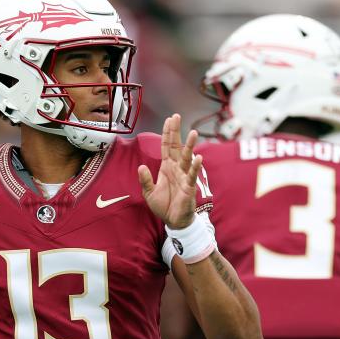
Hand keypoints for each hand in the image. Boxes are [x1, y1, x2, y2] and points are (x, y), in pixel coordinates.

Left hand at [138, 114, 202, 228]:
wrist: (174, 221)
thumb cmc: (163, 206)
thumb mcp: (149, 193)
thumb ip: (145, 180)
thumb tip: (141, 166)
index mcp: (167, 168)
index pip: (167, 147)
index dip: (167, 133)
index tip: (169, 119)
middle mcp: (176, 169)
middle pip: (176, 147)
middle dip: (176, 132)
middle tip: (177, 116)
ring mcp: (184, 176)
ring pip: (187, 158)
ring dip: (189, 146)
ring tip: (193, 132)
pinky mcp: (189, 187)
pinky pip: (192, 175)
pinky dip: (195, 167)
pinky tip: (198, 158)